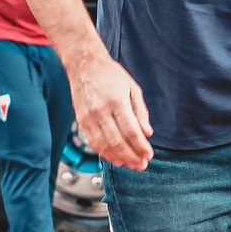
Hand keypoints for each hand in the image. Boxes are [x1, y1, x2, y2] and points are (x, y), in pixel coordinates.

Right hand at [68, 51, 153, 169]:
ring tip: (130, 165)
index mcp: (116, 101)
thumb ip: (141, 111)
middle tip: (141, 165)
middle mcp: (101, 111)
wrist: (84, 65)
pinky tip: (115, 158)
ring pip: (104, 145)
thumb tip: (148, 133)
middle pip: (117, 141)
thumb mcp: (132, 88)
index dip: (140, 146)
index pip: (130, 130)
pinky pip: (94, 143)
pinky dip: (105, 153)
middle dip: (131, 156)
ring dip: (119, 158)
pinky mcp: (82, 122)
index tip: (148, 155)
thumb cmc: (110, 75)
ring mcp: (89, 118)